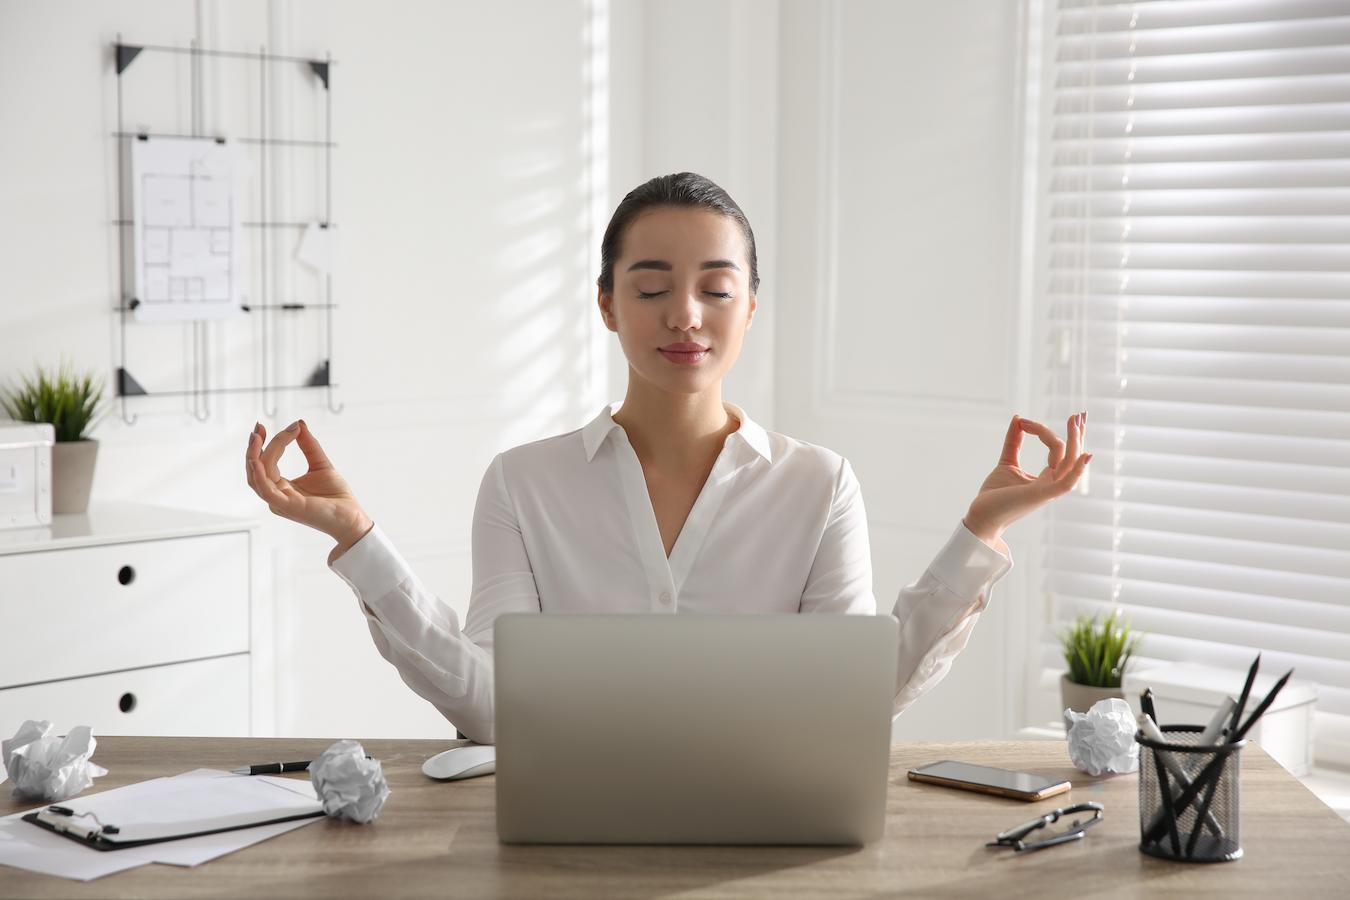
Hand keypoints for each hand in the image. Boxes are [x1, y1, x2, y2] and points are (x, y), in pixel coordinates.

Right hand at [244, 420, 372, 551]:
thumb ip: (308, 445)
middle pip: (257, 467)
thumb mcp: (320, 464)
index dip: (267, 443)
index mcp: (281, 486)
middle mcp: (276, 494)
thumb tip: (299, 423)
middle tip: (259, 426)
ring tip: (257, 436)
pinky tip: (258, 460)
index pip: (266, 462)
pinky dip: (259, 474)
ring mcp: (280, 501)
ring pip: (258, 476)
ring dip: (254, 456)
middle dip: (254, 447)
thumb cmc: (336, 496)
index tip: (277, 425)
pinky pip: (266, 490)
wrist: (352, 516)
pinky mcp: (288, 506)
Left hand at [963, 412, 1091, 548]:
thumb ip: (1014, 442)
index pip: (1057, 450)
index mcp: (1046, 477)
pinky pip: (1065, 483)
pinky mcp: (1040, 496)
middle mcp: (1051, 483)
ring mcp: (1047, 490)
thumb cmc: (995, 494)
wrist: (980, 516)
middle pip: (1071, 455)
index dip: (1044, 431)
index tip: (1022, 421)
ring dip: (1075, 441)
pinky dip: (1077, 470)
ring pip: (1069, 463)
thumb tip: (1018, 418)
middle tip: (1080, 413)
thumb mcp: (1006, 461)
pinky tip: (1086, 454)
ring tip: (1075, 421)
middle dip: (1077, 434)